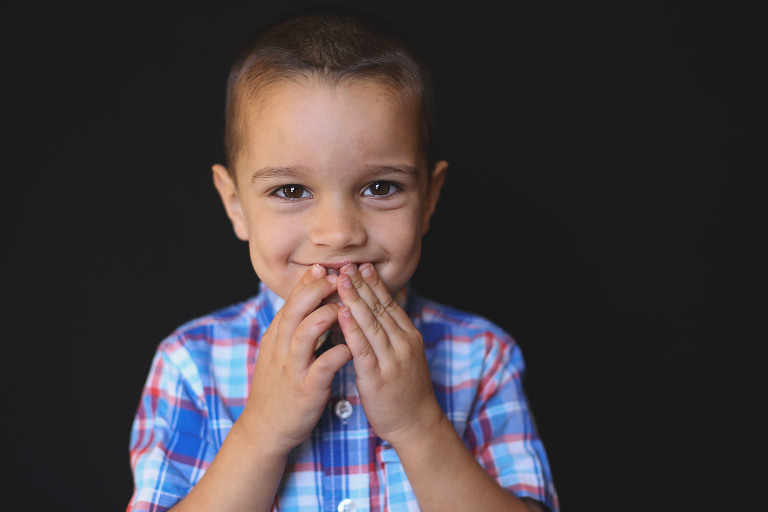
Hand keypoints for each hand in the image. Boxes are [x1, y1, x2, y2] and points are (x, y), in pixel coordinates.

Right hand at [240, 265, 351, 455]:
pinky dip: (340, 352)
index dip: (308, 282)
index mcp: (276, 337)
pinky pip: (324, 365)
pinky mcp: (306, 389)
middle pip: (296, 308)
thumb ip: (292, 329)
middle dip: (317, 289)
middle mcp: (281, 348)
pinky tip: (354, 346)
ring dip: (327, 315)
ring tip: (346, 307)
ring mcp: (292, 368)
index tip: (325, 267)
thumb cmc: (279, 389)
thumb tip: (309, 303)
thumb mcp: (279, 353)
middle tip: (338, 277)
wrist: (265, 429)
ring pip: (306, 331)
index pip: (291, 300)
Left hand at [336, 263, 443, 446]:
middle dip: (360, 284)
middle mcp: (403, 343)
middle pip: (379, 308)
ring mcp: (392, 360)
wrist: (416, 424)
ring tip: (339, 279)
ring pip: (371, 323)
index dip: (373, 283)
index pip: (389, 303)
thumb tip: (376, 309)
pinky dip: (352, 329)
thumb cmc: (405, 389)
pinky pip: (363, 349)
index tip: (360, 265)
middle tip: (345, 264)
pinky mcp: (378, 377)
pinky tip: (342, 314)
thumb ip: (391, 333)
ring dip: (354, 298)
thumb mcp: (403, 355)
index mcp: (408, 336)